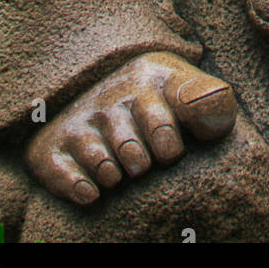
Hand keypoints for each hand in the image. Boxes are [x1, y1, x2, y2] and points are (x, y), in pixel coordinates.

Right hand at [25, 52, 236, 205]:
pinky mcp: (55, 145)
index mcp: (154, 83)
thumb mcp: (187, 88)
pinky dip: (74, 184)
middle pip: (132, 144)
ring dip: (111, 173)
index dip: (169, 138)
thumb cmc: (158, 95)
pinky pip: (60, 170)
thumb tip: (213, 122)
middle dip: (141, 161)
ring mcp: (84, 120)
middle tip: (144, 166)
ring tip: (119, 176)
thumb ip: (213, 102)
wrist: (100, 73)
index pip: (167, 110)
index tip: (171, 154)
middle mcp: (115, 99)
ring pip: (99, 159)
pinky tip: (91, 193)